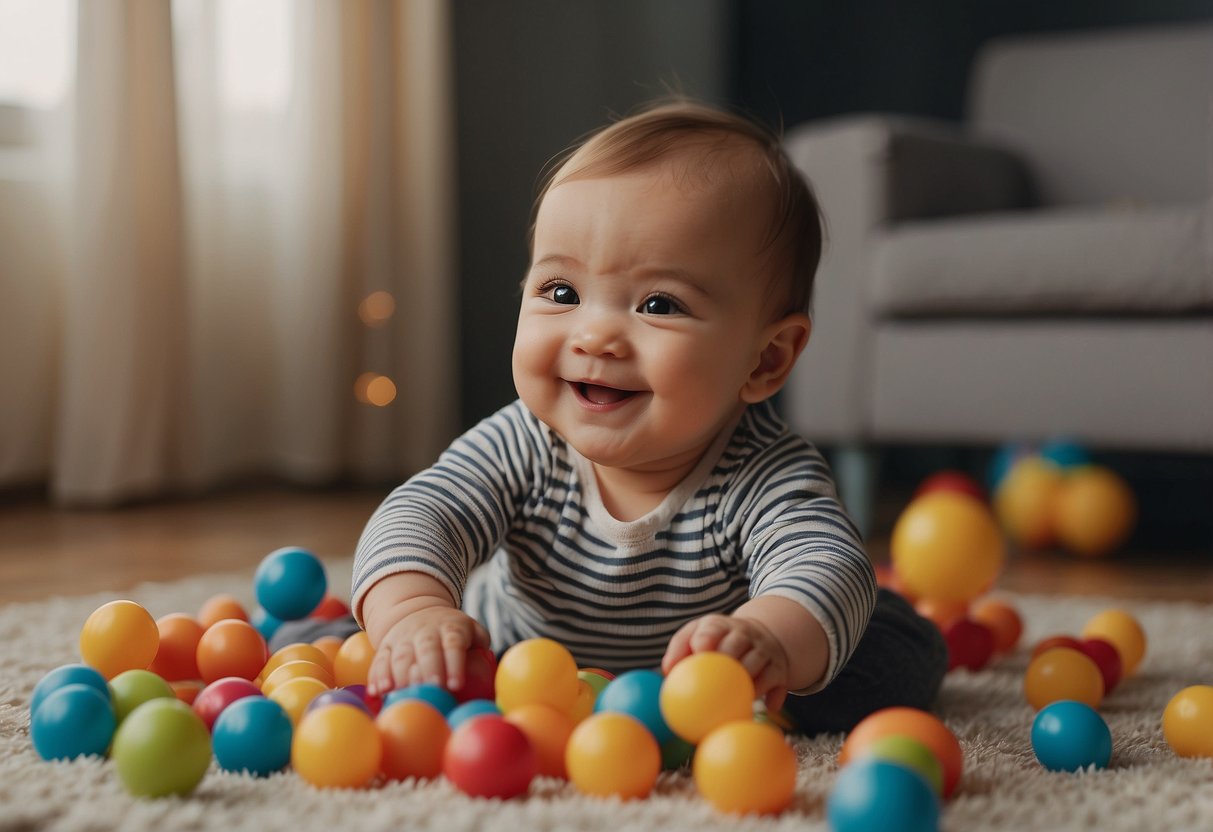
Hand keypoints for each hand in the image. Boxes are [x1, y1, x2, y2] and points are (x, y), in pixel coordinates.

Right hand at [366, 606, 489, 696]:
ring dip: (399, 675)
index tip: (456, 685)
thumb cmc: (453, 632)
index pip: (454, 643)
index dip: (454, 663)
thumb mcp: (472, 631)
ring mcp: (403, 638)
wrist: (419, 612)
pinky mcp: (385, 647)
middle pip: (427, 649)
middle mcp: (425, 631)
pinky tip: (377, 692)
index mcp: (451, 627)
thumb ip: (482, 647)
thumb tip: (491, 672)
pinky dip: (377, 676)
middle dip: (429, 669)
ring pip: (400, 655)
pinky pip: (379, 661)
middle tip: (431, 688)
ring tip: (400, 693)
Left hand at [662, 613, 789, 711]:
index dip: (705, 640)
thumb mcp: (697, 634)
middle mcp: (745, 634)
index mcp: (720, 625)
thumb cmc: (717, 640)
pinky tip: (768, 708)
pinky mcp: (780, 668)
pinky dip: (774, 695)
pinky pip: (779, 683)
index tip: (699, 654)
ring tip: (739, 701)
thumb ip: (680, 648)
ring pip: (760, 664)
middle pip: (737, 644)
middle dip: (728, 659)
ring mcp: (765, 650)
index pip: (712, 629)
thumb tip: (668, 672)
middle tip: (718, 682)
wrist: (760, 635)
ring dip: (750, 683)